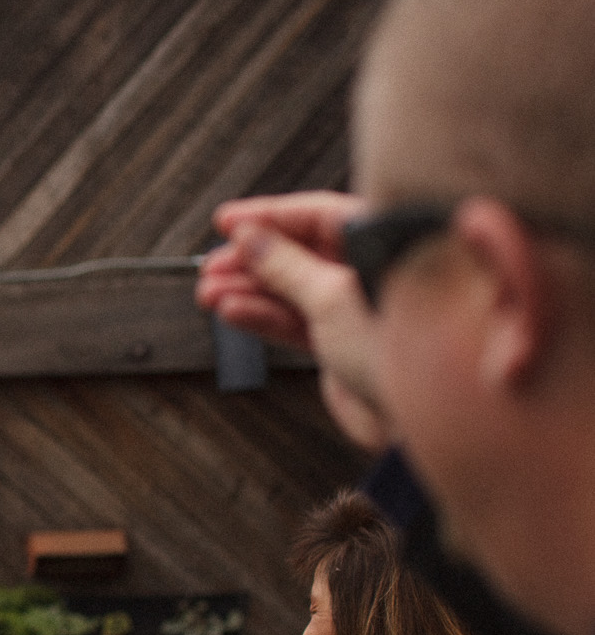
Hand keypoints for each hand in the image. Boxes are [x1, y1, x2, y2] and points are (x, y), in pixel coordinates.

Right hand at [199, 192, 389, 448]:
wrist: (425, 419)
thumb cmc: (397, 348)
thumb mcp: (331, 296)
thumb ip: (286, 266)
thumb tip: (250, 239)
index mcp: (387, 245)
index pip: (321, 215)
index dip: (270, 217)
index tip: (226, 221)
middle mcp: (374, 272)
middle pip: (302, 253)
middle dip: (252, 261)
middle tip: (211, 265)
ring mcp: (358, 309)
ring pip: (294, 290)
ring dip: (249, 291)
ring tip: (209, 294)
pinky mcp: (344, 343)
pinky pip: (298, 321)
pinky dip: (265, 317)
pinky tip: (233, 312)